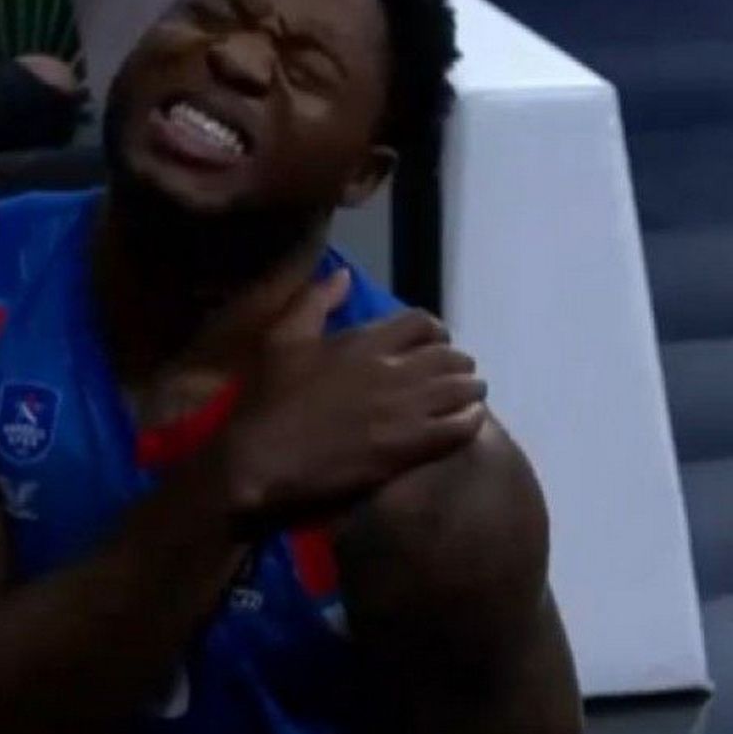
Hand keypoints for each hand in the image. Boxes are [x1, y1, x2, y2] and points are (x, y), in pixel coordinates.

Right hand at [217, 271, 487, 530]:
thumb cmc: (268, 399)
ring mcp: (405, 409)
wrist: (262, 458)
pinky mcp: (410, 446)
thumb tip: (343, 275)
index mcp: (365, 341)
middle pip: (452, 357)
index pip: (423, 323)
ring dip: (468, 393)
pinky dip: (470, 422)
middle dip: (456, 365)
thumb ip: (315, 302)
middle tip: (449, 379)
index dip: (434, 334)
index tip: (430, 347)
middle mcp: (393, 369)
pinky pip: (462, 427)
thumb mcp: (282, 338)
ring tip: (462, 402)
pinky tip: (463, 425)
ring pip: (464, 390)